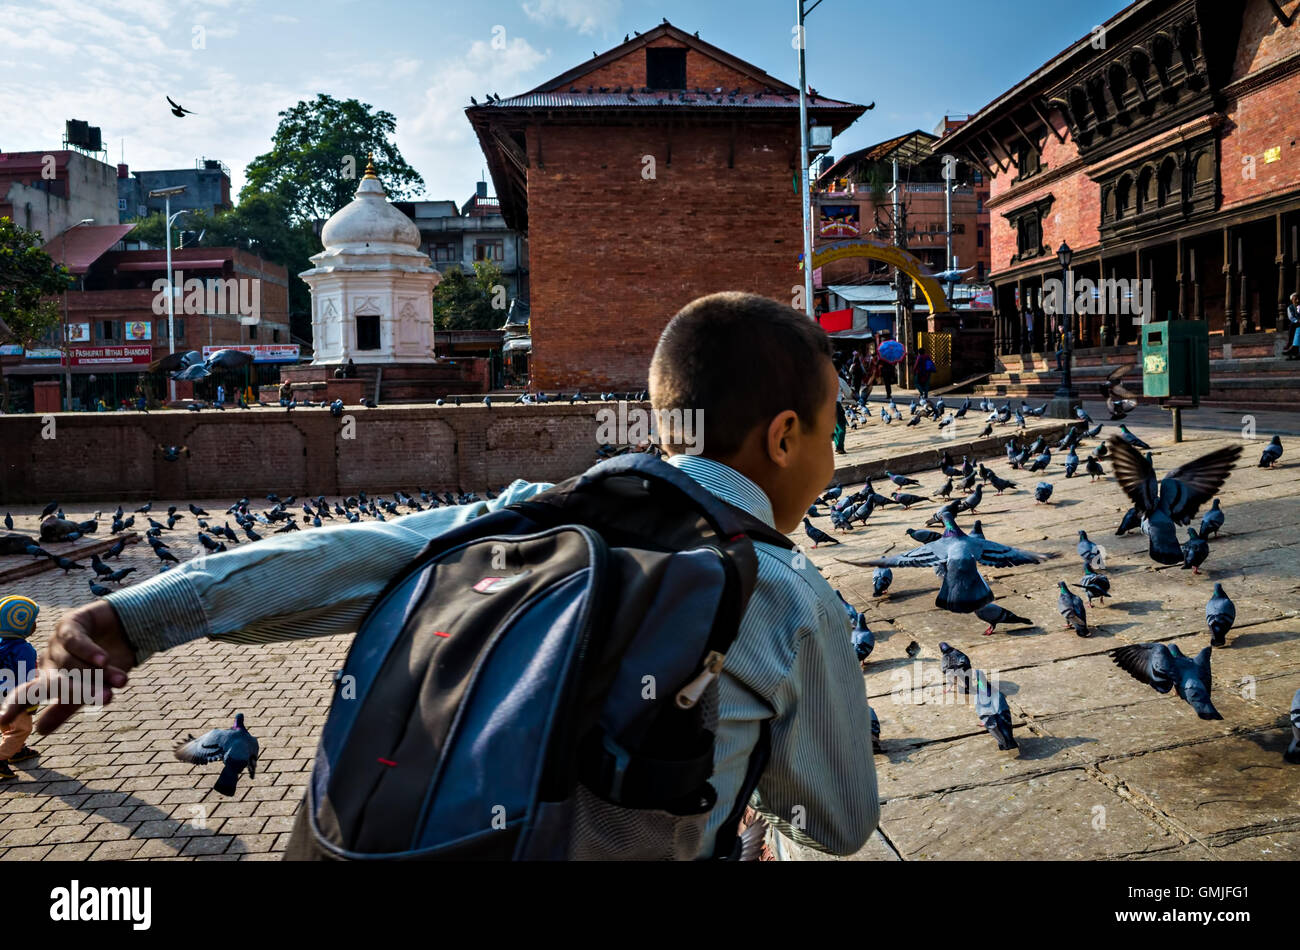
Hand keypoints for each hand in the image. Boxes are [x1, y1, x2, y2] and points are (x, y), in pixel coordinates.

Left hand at [0, 600, 134, 734]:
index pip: (28, 694)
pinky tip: (104, 659)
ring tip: (121, 682)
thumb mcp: (90, 687)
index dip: (15, 706)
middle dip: (78, 692)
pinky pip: (76, 641)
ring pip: (72, 663)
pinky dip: (90, 651)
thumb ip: (67, 707)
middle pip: (57, 681)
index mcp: (50, 679)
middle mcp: (50, 661)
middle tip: (102, 701)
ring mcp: (57, 642)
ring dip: (99, 673)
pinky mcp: (70, 624)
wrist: (123, 629)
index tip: (2, 722)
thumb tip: (40, 731)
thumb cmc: (105, 664)